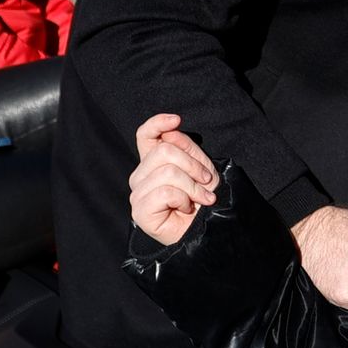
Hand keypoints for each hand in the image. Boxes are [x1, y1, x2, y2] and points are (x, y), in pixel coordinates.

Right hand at [129, 112, 217, 245]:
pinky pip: (166, 192)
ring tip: (200, 198)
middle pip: (163, 152)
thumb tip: (170, 132)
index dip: (157, 123)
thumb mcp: (202, 168)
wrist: (209, 228)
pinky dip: (184, 199)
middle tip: (206, 183)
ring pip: (167, 172)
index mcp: (153, 162)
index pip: (145, 136)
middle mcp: (141, 176)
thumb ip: (186, 148)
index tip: (176, 119)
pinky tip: (186, 208)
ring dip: (193, 186)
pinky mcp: (140, 211)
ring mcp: (138, 193)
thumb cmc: (204, 200)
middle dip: (194, 166)